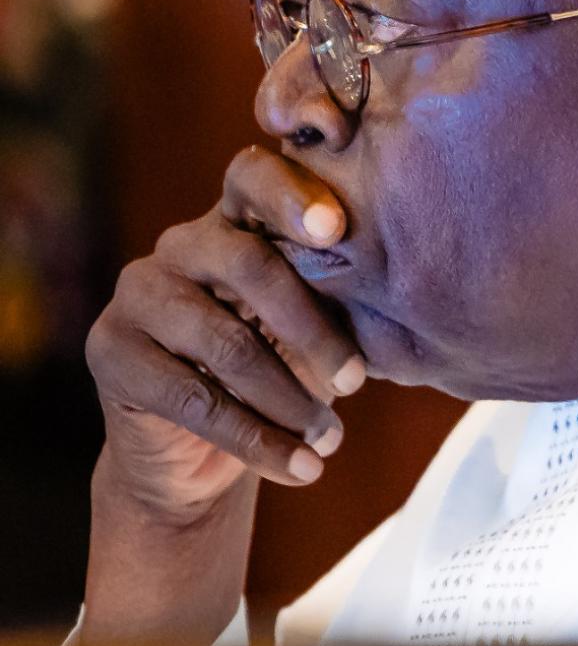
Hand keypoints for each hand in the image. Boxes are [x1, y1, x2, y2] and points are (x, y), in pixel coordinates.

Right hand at [85, 146, 365, 526]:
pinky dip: (258, 441)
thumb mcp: (313, 330)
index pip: (254, 177)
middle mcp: (180, 244)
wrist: (198, 451)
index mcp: (236, 220)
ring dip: (289, 400)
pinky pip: (194, 399)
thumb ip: (337, 298)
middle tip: (356, 382)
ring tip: (332, 439)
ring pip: (225, 343)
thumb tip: (400, 292)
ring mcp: (138, 293)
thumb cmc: (280, 370)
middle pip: (248, 264)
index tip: (336, 230)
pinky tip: (303, 468)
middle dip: (312, 329)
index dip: (292, 196)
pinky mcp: (111, 351)